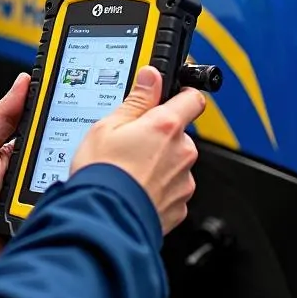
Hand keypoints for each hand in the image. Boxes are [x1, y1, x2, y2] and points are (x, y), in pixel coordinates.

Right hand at [71, 66, 205, 234]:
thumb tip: (150, 77)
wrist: (105, 220)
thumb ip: (136, 100)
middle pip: (179, 134)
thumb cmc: (103, 173)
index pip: (192, 99)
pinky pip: (172, 190)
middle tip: (131, 143)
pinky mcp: (180, 207)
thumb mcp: (108, 126)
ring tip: (129, 171)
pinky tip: (135, 189)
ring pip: (176, 163)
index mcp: (166, 126)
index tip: (172, 96)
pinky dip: (158, 188)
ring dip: (159, 164)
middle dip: (160, 136)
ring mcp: (184, 182)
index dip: (183, 94)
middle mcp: (182, 152)